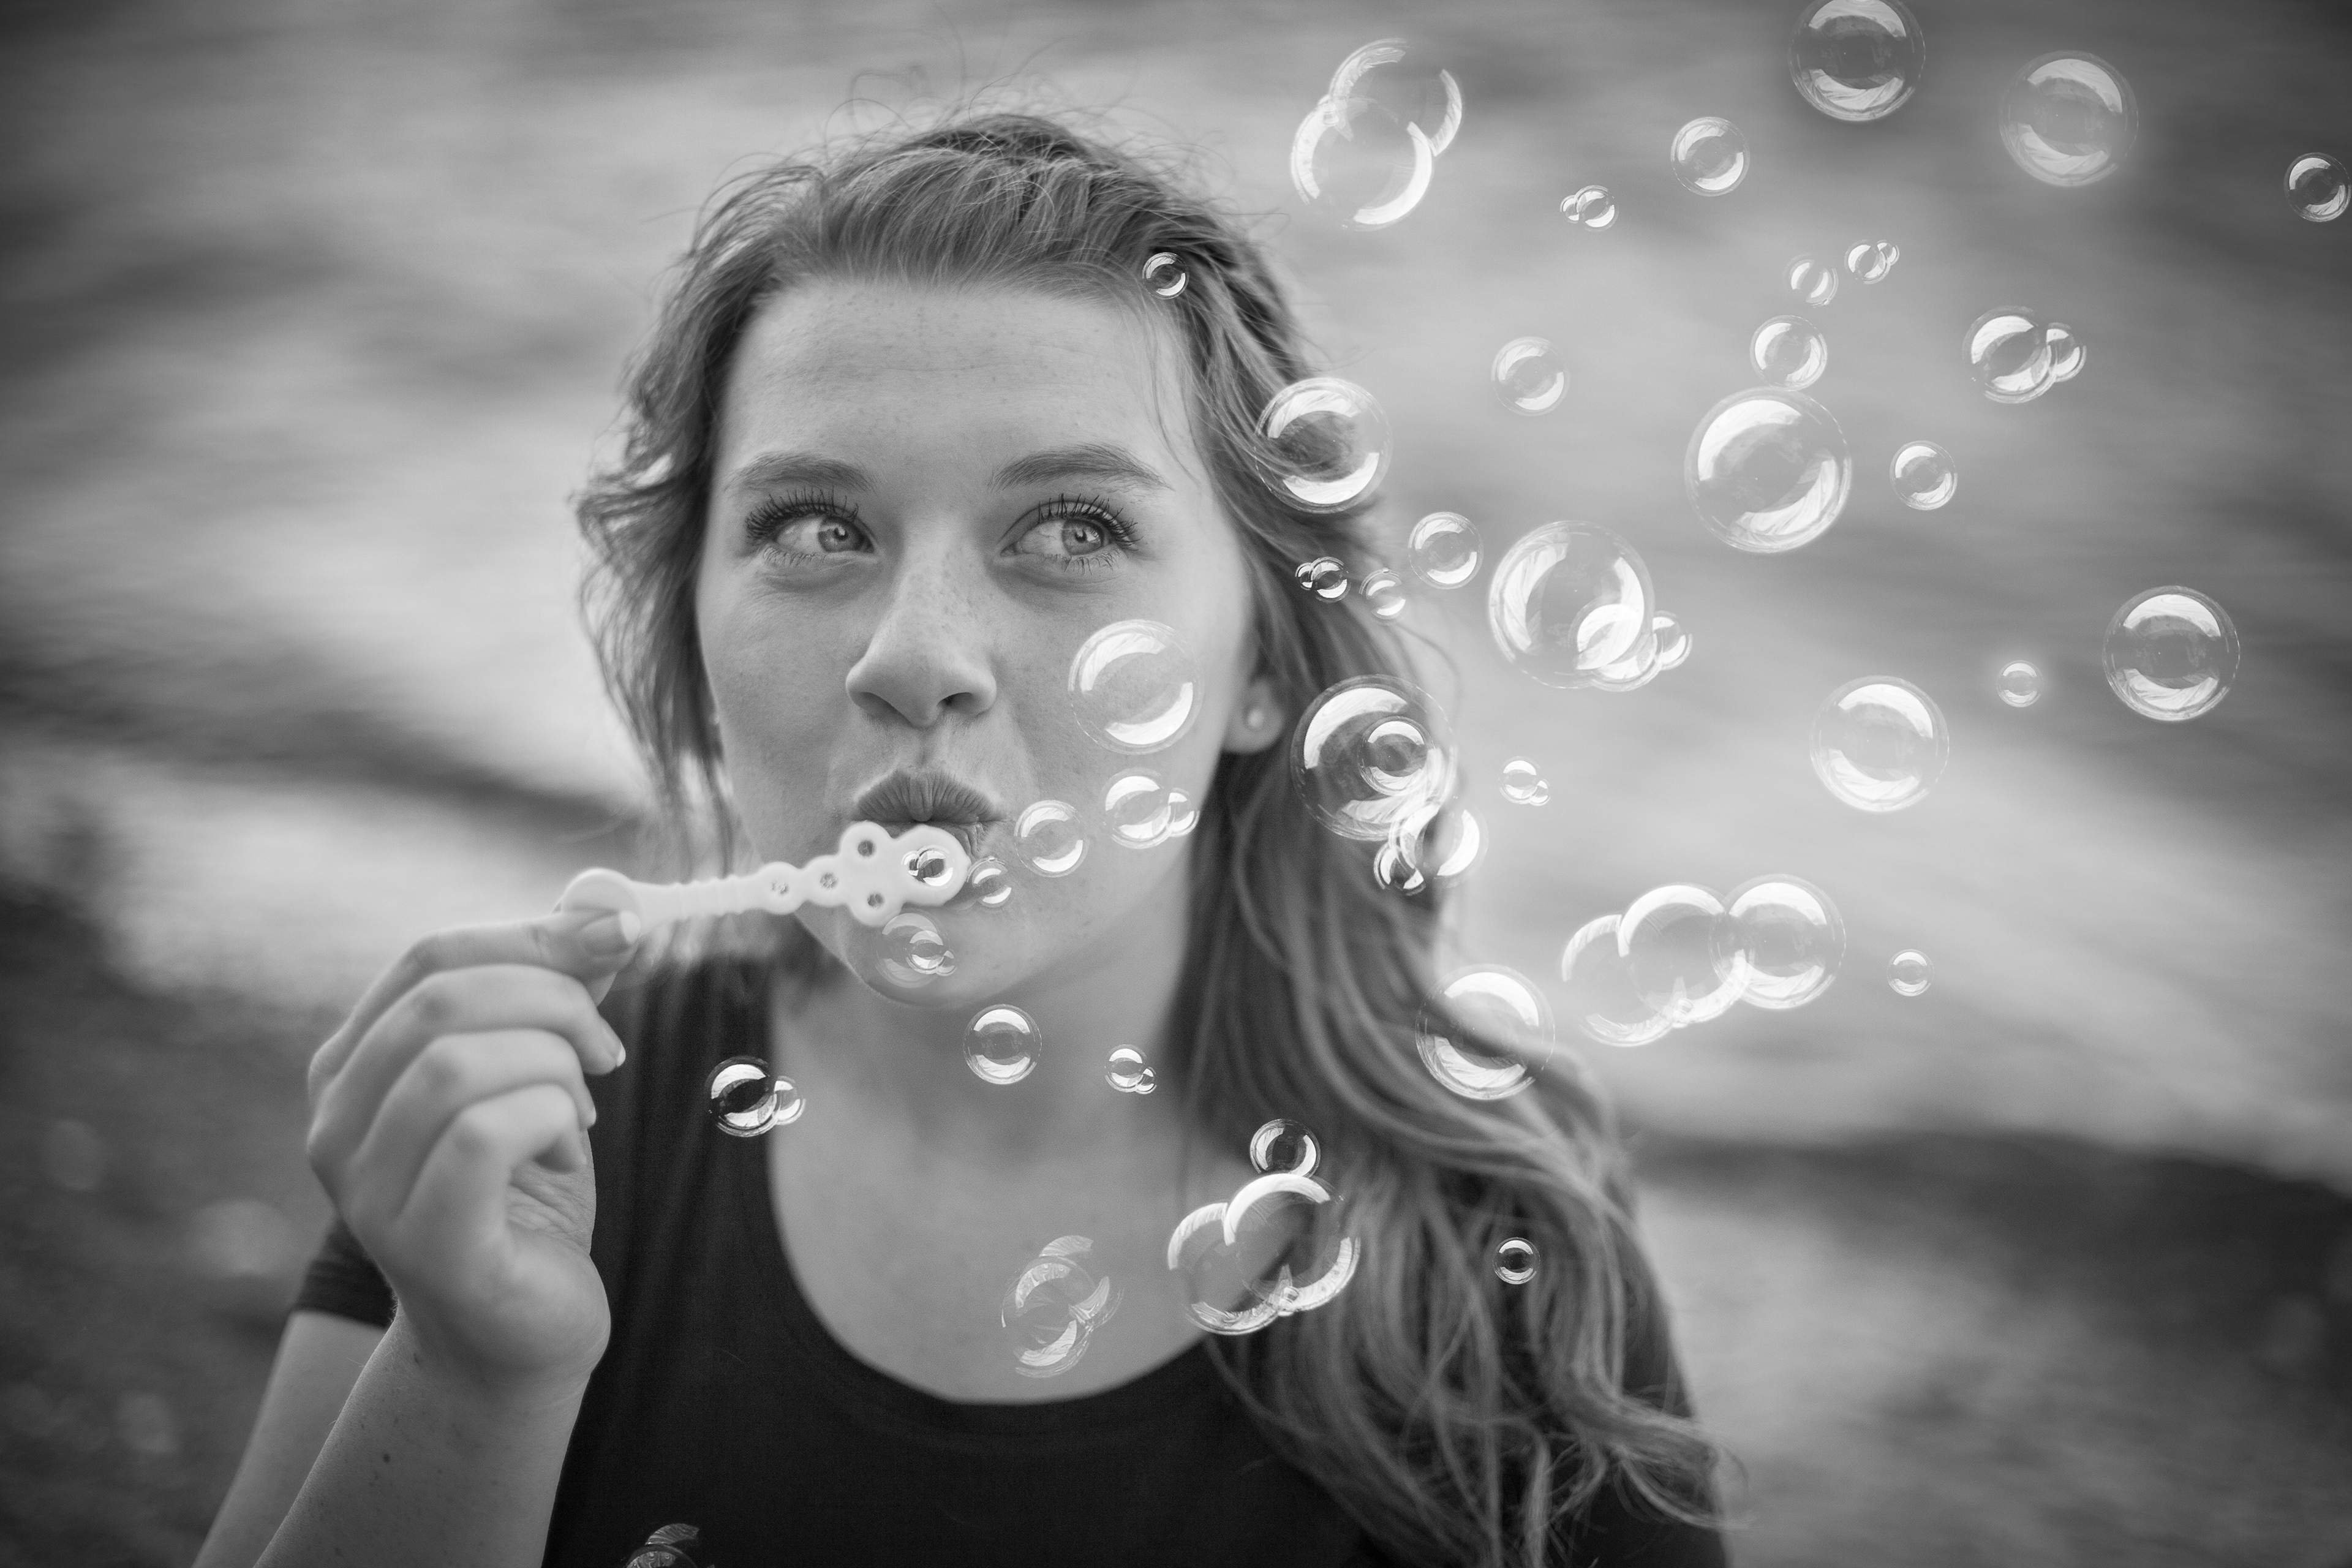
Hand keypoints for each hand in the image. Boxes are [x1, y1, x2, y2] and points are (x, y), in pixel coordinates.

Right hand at [305, 908, 640, 1397]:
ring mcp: (367, 1189)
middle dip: (552, 1000)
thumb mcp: (541, 1075)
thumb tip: (608, 913)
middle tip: (603, 1049)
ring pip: (459, 1061)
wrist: (518, 1331)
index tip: (620, 934)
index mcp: (353, 1066)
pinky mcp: (422, 1242)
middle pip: (441, 998)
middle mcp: (336, 1122)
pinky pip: (484, 1134)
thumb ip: (559, 995)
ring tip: (578, 1109)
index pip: (429, 956)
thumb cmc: (525, 1195)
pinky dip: (549, 1118)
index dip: (532, 933)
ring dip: (552, 1066)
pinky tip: (566, 1148)